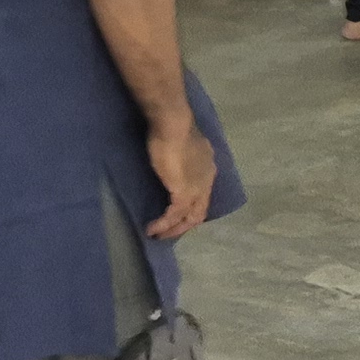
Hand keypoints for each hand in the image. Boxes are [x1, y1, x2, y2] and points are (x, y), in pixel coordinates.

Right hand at [142, 120, 217, 238]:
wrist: (173, 124)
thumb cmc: (172, 128)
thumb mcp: (180, 145)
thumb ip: (182, 155)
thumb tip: (175, 159)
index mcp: (208, 166)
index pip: (203, 195)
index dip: (191, 207)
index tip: (176, 215)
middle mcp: (207, 179)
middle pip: (199, 211)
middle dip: (183, 224)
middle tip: (167, 232)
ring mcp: (198, 188)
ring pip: (189, 217)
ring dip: (173, 229)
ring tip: (157, 235)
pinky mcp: (184, 194)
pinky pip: (174, 215)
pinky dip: (163, 225)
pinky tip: (151, 229)